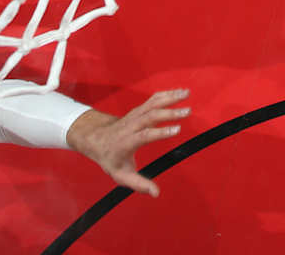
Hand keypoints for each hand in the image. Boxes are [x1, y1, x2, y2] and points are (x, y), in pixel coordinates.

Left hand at [67, 88, 188, 196]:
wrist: (96, 138)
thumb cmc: (111, 159)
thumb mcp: (120, 176)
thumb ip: (138, 184)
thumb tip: (156, 193)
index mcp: (127, 142)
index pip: (145, 135)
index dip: (161, 132)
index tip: (177, 129)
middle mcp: (131, 125)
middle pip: (151, 116)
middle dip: (169, 112)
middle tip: (188, 111)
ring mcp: (135, 115)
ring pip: (153, 103)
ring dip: (170, 97)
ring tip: (187, 93)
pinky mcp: (139, 109)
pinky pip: (153, 99)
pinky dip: (167, 94)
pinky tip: (180, 92)